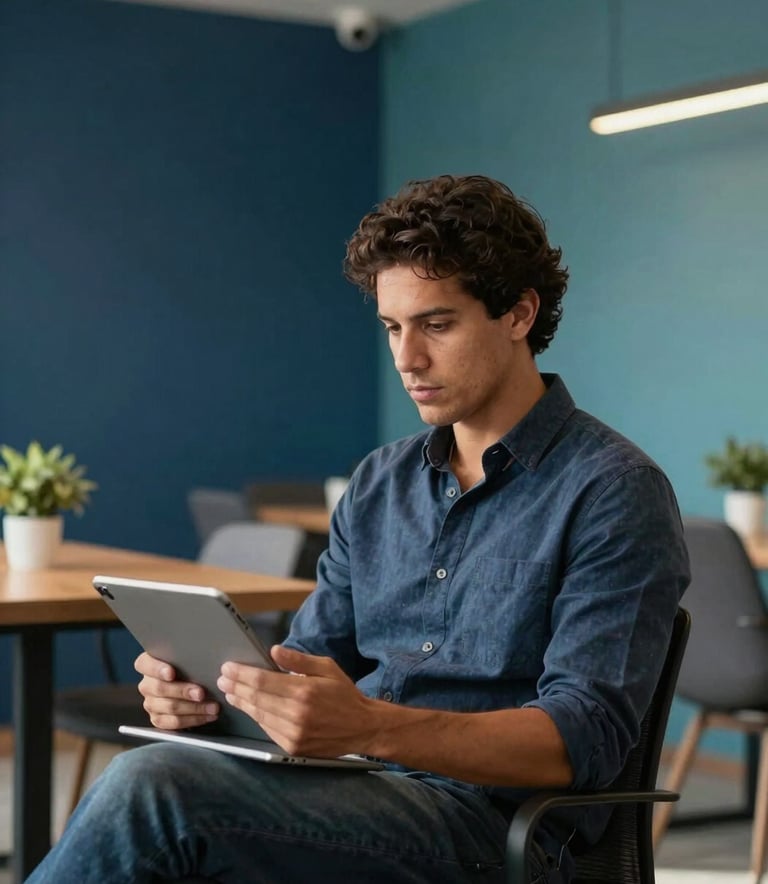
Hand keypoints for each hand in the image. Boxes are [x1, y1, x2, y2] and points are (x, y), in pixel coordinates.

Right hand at [135, 652, 218, 729]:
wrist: (191, 685)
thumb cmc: (190, 667)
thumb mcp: (187, 658)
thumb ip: (187, 657)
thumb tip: (202, 655)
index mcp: (148, 665)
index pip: (145, 664)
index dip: (157, 669)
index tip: (171, 673)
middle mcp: (147, 685)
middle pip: (160, 689)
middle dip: (183, 691)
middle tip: (201, 693)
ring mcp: (151, 703)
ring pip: (169, 707)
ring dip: (194, 708)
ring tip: (212, 706)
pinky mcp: (158, 719)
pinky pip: (174, 722)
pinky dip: (193, 719)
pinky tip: (207, 715)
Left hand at [217, 646, 378, 756]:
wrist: (362, 727)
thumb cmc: (344, 694)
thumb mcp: (326, 667)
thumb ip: (298, 660)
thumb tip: (273, 650)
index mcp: (304, 690)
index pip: (261, 680)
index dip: (241, 673)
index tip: (228, 667)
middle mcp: (296, 713)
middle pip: (255, 698)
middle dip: (236, 686)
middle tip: (223, 678)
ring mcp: (293, 732)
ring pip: (258, 715)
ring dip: (241, 702)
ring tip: (231, 692)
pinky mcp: (292, 746)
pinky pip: (267, 729)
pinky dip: (256, 716)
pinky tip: (249, 707)